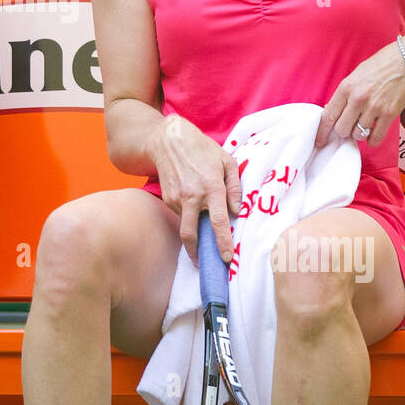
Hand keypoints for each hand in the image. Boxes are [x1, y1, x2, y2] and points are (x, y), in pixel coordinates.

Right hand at [149, 115, 240, 264]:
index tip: (226, 258)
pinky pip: (180, 215)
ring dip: (194, 232)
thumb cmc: (203, 149)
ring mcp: (176, 199)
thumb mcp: (226, 161)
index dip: (223, 242)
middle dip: (197, 253)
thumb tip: (237, 211)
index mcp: (211, 187)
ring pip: (186, 225)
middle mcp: (192, 196)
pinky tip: (193, 206)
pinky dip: (188, 217)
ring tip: (203, 229)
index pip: (218, 222)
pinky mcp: (167, 199)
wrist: (169, 141)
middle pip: (191, 234)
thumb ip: (235, 186)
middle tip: (205, 263)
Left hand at [316, 38, 404, 148]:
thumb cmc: (382, 64)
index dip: (322, 131)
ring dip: (359, 134)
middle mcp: (358, 98)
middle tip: (348, 127)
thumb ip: (345, 93)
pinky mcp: (390, 113)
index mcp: (346, 87)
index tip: (320, 140)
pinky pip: (376, 137)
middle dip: (343, 131)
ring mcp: (374, 107)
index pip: (328, 116)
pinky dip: (372, 140)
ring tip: (362, 127)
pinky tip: (372, 135)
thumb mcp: (356, 74)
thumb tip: (333, 110)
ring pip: (358, 134)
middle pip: (341, 129)